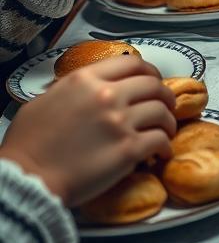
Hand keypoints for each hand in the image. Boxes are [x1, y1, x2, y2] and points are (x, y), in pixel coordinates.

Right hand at [0, 57, 175, 207]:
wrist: (27, 179)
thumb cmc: (28, 145)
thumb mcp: (44, 101)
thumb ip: (73, 89)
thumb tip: (92, 87)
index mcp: (86, 80)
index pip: (133, 63)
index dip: (150, 71)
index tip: (154, 81)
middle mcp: (107, 95)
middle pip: (154, 85)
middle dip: (165, 96)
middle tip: (166, 106)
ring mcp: (120, 121)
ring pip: (162, 112)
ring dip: (168, 122)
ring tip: (166, 131)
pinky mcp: (128, 149)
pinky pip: (160, 140)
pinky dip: (165, 146)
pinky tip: (162, 152)